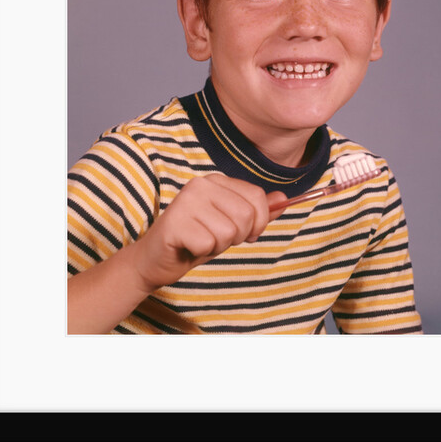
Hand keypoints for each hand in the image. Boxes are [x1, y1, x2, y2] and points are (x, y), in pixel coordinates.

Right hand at [130, 174, 286, 290]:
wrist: (156, 260)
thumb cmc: (196, 241)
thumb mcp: (231, 225)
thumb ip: (257, 212)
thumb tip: (284, 198)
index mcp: (216, 180)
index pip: (257, 197)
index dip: (258, 222)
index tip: (244, 233)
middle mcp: (201, 184)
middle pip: (246, 215)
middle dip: (237, 236)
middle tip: (215, 238)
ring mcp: (186, 201)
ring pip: (228, 231)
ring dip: (218, 245)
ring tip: (200, 241)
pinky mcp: (174, 222)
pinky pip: (208, 244)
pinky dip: (201, 252)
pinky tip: (188, 246)